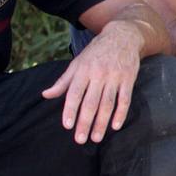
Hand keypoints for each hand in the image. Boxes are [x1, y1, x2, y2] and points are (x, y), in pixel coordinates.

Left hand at [42, 21, 142, 144]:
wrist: (123, 36)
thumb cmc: (96, 52)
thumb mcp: (77, 63)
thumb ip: (63, 82)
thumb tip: (45, 95)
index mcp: (83, 71)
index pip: (74, 93)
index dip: (70, 110)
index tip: (67, 126)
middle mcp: (98, 74)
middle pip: (91, 102)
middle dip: (85, 122)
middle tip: (80, 139)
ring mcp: (115, 77)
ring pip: (107, 104)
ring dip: (102, 122)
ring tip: (96, 138)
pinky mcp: (129, 79)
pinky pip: (125, 99)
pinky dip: (121, 113)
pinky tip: (116, 126)